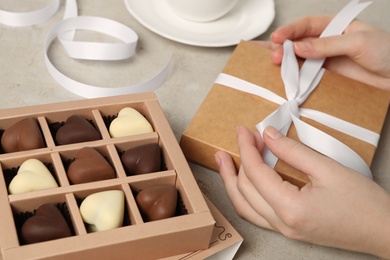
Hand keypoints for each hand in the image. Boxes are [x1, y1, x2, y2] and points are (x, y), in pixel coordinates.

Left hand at [214, 126, 389, 258]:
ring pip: (244, 206)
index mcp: (291, 208)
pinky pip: (256, 213)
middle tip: (238, 139)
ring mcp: (283, 230)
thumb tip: (269, 135)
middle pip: (244, 190)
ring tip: (223, 162)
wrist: (382, 231)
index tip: (243, 131)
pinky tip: (243, 181)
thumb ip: (293, 151)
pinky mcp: (288, 229)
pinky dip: (245, 195)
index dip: (246, 148)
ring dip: (232, 182)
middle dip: (237, 161)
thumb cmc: (363, 203)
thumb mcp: (328, 169)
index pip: (256, 173)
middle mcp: (282, 223)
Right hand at [256, 16, 389, 90]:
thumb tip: (299, 47)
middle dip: (283, 47)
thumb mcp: (358, 42)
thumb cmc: (387, 52)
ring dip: (286, 62)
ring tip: (271, 65)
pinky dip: (295, 75)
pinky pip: (307, 74)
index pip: (306, 26)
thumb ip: (327, 45)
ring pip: (300, 58)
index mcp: (334, 26)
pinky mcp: (327, 75)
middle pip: (298, 42)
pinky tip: (285, 76)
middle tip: (272, 57)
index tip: (276, 38)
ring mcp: (326, 59)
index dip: (289, 31)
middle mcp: (327, 41)